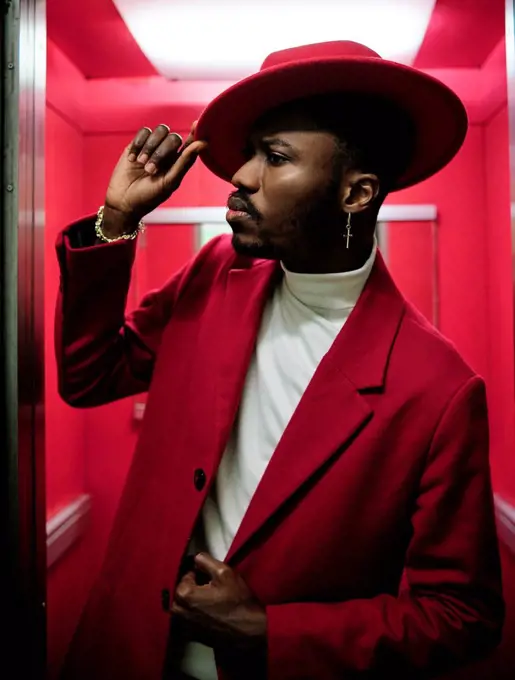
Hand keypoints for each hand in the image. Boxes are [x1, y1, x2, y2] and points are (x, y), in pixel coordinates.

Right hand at [103, 122, 206, 236]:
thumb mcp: (169, 182)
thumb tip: (202, 144)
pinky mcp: (137, 144)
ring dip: (150, 147)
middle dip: (161, 152)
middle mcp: (167, 153)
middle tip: (149, 170)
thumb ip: (185, 162)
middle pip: (173, 137)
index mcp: (178, 163)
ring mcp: (152, 147)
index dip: (194, 133)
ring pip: (159, 131)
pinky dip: (138, 144)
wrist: (123, 201)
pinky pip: (143, 132)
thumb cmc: (148, 197)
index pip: (190, 144)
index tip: (195, 124)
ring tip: (141, 164)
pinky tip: (132, 159)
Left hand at [172, 553, 266, 652]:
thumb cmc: (237, 600)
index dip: (198, 573)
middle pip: (181, 592)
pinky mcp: (192, 635)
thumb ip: (206, 561)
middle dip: (192, 587)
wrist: (249, 630)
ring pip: (183, 606)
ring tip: (210, 599)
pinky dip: (196, 613)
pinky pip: (188, 618)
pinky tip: (211, 612)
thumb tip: (196, 558)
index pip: (184, 575)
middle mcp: (180, 612)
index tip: (210, 577)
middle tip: (210, 587)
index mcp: (185, 595)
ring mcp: (185, 626)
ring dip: (193, 600)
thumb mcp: (224, 572)